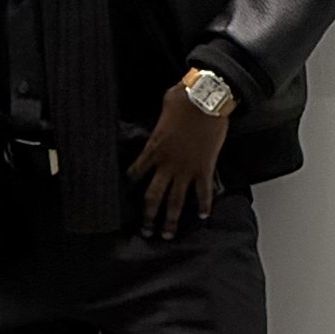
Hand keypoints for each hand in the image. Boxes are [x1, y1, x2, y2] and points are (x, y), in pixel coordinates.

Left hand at [128, 80, 228, 237]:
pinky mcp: (205, 168)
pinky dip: (204, 206)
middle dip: (148, 216)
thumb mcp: (164, 106)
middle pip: (153, 196)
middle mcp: (167, 164)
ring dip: (171, 220)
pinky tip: (203, 217)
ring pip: (176, 201)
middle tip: (145, 231)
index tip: (127, 194)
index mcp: (153, 149)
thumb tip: (165, 112)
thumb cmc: (184, 98)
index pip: (136, 172)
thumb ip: (161, 118)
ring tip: (168, 235)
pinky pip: (203, 192)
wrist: (207, 97)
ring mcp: (186, 168)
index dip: (130, 184)